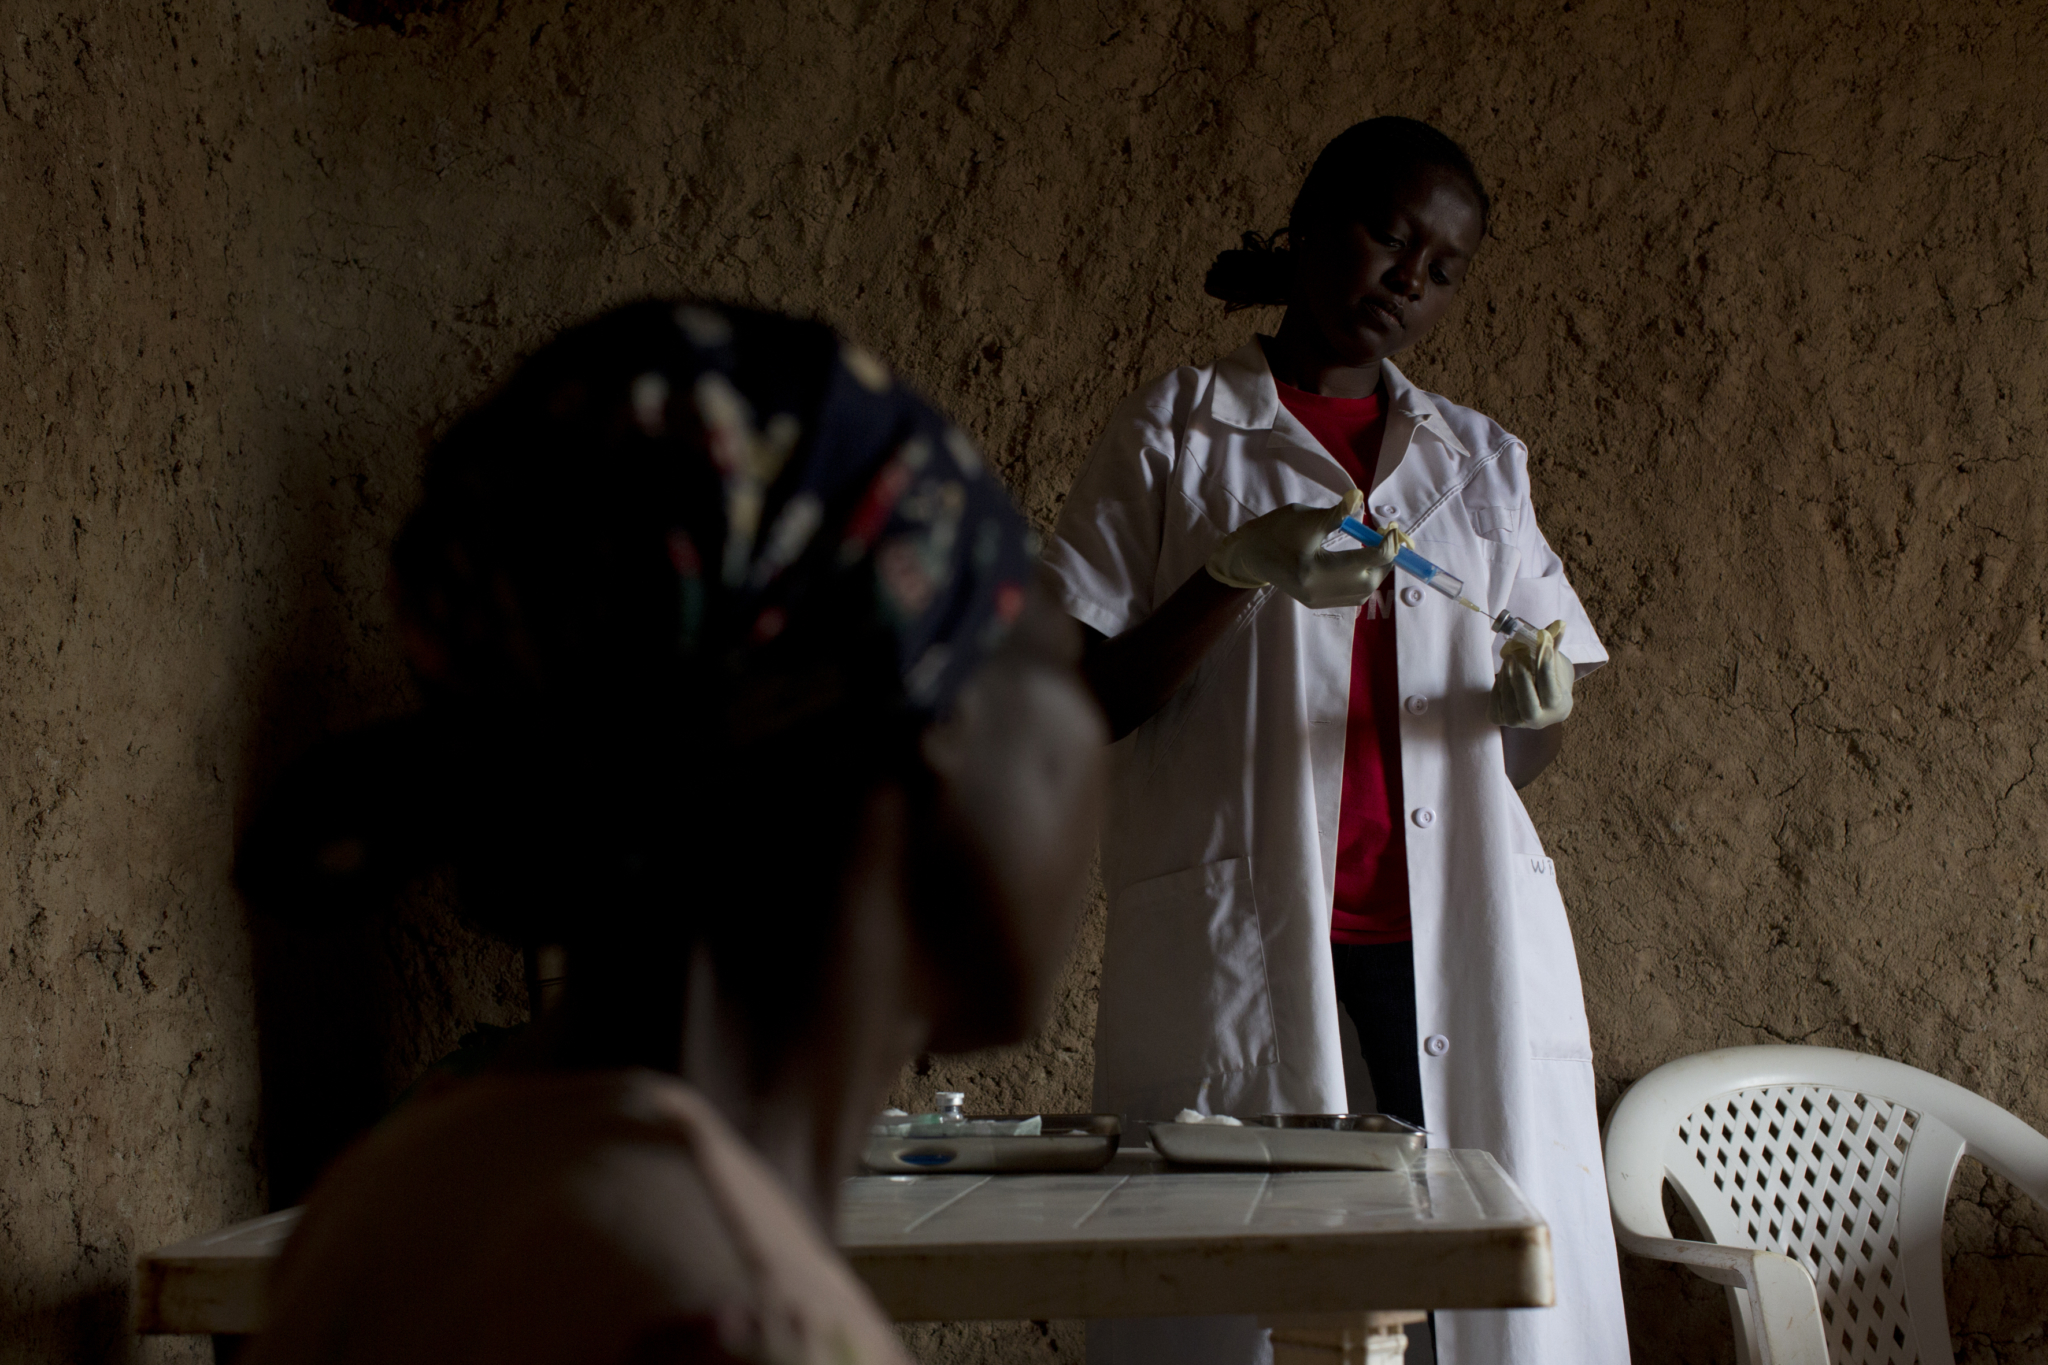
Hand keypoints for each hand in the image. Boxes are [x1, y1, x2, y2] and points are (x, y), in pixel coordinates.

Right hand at [1205, 489, 1407, 608]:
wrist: (1249, 554)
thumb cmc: (1274, 531)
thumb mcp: (1304, 517)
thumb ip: (1336, 513)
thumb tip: (1359, 498)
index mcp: (1314, 570)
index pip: (1365, 561)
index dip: (1387, 545)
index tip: (1393, 528)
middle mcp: (1318, 591)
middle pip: (1369, 582)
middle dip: (1385, 561)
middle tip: (1387, 539)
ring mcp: (1317, 600)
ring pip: (1364, 593)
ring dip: (1376, 571)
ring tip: (1376, 549)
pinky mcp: (1316, 602)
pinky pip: (1352, 596)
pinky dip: (1363, 579)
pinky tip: (1362, 562)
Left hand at [1488, 619, 1573, 728]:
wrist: (1538, 700)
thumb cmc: (1550, 677)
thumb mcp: (1555, 662)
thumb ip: (1554, 645)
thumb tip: (1559, 623)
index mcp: (1559, 707)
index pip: (1550, 689)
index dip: (1546, 666)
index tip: (1543, 643)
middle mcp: (1540, 721)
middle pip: (1528, 705)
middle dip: (1521, 679)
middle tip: (1516, 655)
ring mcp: (1519, 723)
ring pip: (1510, 704)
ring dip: (1507, 678)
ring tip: (1509, 659)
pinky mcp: (1500, 720)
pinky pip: (1495, 703)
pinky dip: (1498, 686)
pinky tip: (1504, 672)